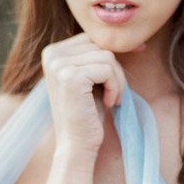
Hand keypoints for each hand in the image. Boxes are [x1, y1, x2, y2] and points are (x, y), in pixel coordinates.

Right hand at [41, 34, 125, 153]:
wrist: (77, 144)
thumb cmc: (88, 112)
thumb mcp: (92, 77)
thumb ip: (98, 55)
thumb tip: (131, 38)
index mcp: (53, 51)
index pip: (93, 38)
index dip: (114, 51)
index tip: (131, 61)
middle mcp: (51, 54)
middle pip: (101, 44)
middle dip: (116, 69)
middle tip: (115, 93)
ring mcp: (58, 64)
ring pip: (107, 56)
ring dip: (117, 80)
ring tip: (112, 99)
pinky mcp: (70, 76)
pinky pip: (107, 69)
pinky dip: (116, 86)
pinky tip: (109, 102)